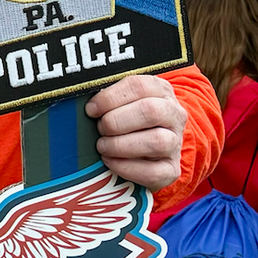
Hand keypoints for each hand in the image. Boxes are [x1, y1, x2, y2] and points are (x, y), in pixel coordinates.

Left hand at [85, 74, 186, 191]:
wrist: (149, 149)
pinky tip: (109, 161)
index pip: (139, 86)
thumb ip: (106, 98)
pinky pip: (153, 172)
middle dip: (115, 121)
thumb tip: (82, 103)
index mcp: (160, 91)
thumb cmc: (126, 119)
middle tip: (99, 129)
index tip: (91, 109)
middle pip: (150, 111)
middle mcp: (174, 115)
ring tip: (103, 146)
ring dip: (120, 145)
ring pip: (156, 141)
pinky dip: (125, 167)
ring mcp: (175, 143)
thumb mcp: (120, 102)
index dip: (110, 97)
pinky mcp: (171, 170)